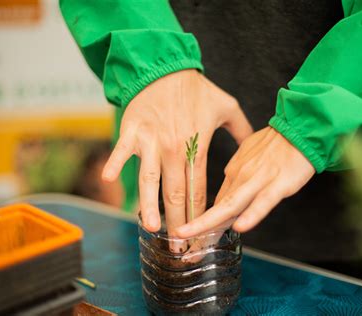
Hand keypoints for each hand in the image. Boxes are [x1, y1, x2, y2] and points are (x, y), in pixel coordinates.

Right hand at [102, 69, 252, 249]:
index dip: (201, 215)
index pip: (200, 189)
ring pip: (151, 180)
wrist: (167, 66)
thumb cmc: (196, 88)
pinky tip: (108, 180)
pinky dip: (115, 163)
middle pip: (177, 193)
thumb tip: (254, 147)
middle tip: (178, 248)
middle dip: (179, 223)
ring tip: (151, 229)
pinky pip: (122, 150)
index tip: (200, 236)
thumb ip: (243, 130)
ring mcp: (153, 141)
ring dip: (150, 205)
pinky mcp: (133, 130)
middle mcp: (175, 149)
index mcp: (198, 147)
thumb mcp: (227, 107)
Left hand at [175, 127, 314, 237]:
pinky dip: (252, 215)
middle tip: (181, 241)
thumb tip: (229, 190)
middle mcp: (242, 176)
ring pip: (231, 205)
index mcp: (235, 170)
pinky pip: (263, 202)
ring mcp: (259, 180)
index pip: (216, 200)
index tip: (191, 234)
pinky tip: (240, 226)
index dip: (203, 220)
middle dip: (197, 227)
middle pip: (217, 206)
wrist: (301, 129)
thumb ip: (239, 173)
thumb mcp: (250, 154)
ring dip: (210, 223)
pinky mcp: (279, 184)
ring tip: (194, 239)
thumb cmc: (278, 143)